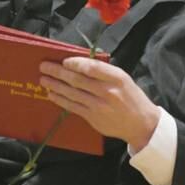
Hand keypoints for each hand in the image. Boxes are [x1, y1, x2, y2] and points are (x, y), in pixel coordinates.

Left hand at [40, 57, 160, 150]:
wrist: (141, 123)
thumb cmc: (131, 97)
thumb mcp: (123, 78)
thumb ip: (104, 71)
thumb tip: (79, 63)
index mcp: (117, 78)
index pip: (92, 67)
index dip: (75, 63)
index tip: (64, 60)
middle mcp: (107, 91)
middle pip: (78, 79)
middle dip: (58, 72)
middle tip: (44, 66)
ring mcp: (99, 106)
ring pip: (72, 93)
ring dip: (55, 85)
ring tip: (43, 79)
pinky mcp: (93, 118)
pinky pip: (72, 106)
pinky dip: (60, 99)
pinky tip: (52, 94)